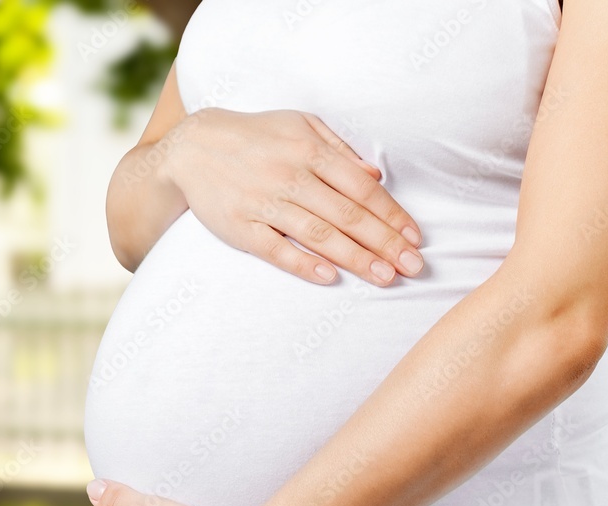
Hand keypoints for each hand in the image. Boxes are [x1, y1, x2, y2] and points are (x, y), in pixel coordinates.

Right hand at [161, 107, 423, 285]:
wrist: (191, 149)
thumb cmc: (255, 136)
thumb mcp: (299, 125)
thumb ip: (339, 148)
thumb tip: (377, 176)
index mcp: (309, 150)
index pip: (362, 188)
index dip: (392, 214)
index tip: (416, 237)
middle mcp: (290, 177)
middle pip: (348, 216)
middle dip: (386, 243)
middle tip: (414, 267)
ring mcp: (264, 204)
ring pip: (319, 235)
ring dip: (356, 258)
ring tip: (385, 278)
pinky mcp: (241, 227)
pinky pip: (277, 250)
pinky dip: (304, 264)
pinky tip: (330, 277)